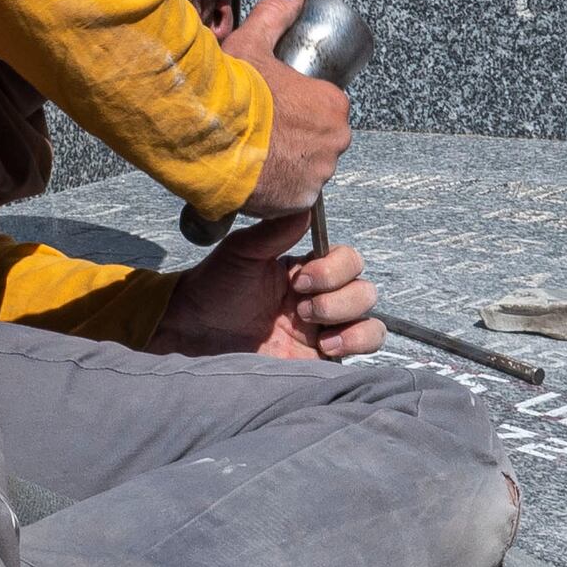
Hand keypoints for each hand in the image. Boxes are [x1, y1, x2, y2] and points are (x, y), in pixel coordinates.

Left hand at [156, 229, 380, 358]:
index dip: (333, 269)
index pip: (348, 261)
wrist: (194, 332)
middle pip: (365, 291)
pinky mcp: (320, 360)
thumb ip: (274, 232)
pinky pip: (362, 350)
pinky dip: (355, 344)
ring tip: (317, 333)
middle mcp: (321, 299)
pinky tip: (324, 346)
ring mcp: (323, 330)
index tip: (298, 279)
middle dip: (337, 298)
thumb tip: (305, 206)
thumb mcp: (242, 253)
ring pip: (371, 322)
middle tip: (299, 308)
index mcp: (307, 271)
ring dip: (350, 320)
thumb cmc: (215, 289)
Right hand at [225, 0, 349, 214]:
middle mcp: (334, 140)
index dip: (301, 110)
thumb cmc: (233, 92)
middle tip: (265, 134)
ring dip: (290, 164)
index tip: (278, 111)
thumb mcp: (253, 43)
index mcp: (332, 104)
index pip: (326, 109)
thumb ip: (276, 15)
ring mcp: (318, 173)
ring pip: (308, 169)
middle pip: (321, 141)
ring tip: (258, 156)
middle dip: (299, 139)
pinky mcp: (299, 200)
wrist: (209, 134)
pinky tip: (258, 178)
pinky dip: (279, 189)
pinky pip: (293, 195)